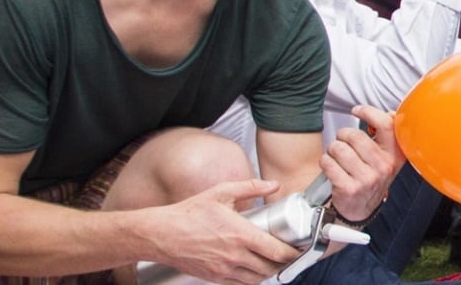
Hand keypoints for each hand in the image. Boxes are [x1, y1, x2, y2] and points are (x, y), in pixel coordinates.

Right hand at [152, 179, 299, 283]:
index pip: (275, 251)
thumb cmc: (189, 213)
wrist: (161, 234)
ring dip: (269, 273)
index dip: (292, 253)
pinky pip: (240, 284)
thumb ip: (251, 187)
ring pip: (257, 279)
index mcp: (240, 234)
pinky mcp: (214, 277)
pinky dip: (252, 279)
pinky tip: (254, 270)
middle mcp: (234, 255)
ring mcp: (224, 269)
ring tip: (274, 263)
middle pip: (270, 268)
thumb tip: (273, 184)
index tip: (299, 249)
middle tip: (290, 256)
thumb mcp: (221, 193)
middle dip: (284, 264)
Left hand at [322, 106, 404, 222]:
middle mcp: (384, 166)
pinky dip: (325, 162)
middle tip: (343, 142)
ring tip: (337, 157)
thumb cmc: (370, 177)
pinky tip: (331, 167)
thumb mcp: (385, 158)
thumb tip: (390, 113)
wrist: (360, 209)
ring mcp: (367, 178)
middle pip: (355, 135)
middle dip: (342, 135)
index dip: (369, 112)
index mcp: (395, 155)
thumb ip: (387, 136)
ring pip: (339, 148)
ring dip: (332, 150)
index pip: (386, 124)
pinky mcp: (349, 188)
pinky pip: (328, 163)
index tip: (357, 111)